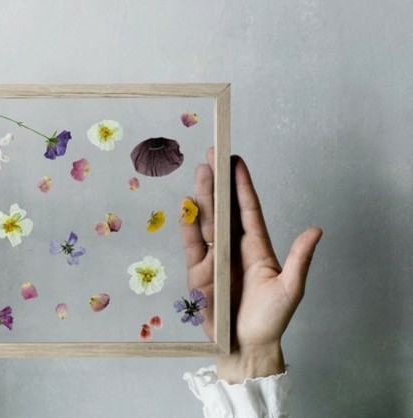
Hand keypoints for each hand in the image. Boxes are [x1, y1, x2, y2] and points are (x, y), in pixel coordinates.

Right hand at [181, 148, 321, 382]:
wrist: (245, 347)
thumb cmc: (270, 320)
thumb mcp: (290, 289)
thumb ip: (299, 259)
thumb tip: (316, 230)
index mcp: (257, 247)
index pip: (248, 209)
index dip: (242, 184)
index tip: (235, 160)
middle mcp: (234, 248)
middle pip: (223, 209)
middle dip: (218, 182)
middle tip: (212, 156)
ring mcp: (214, 259)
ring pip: (206, 221)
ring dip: (203, 198)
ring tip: (200, 173)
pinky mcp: (198, 273)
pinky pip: (191, 245)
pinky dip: (187, 226)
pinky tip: (186, 207)